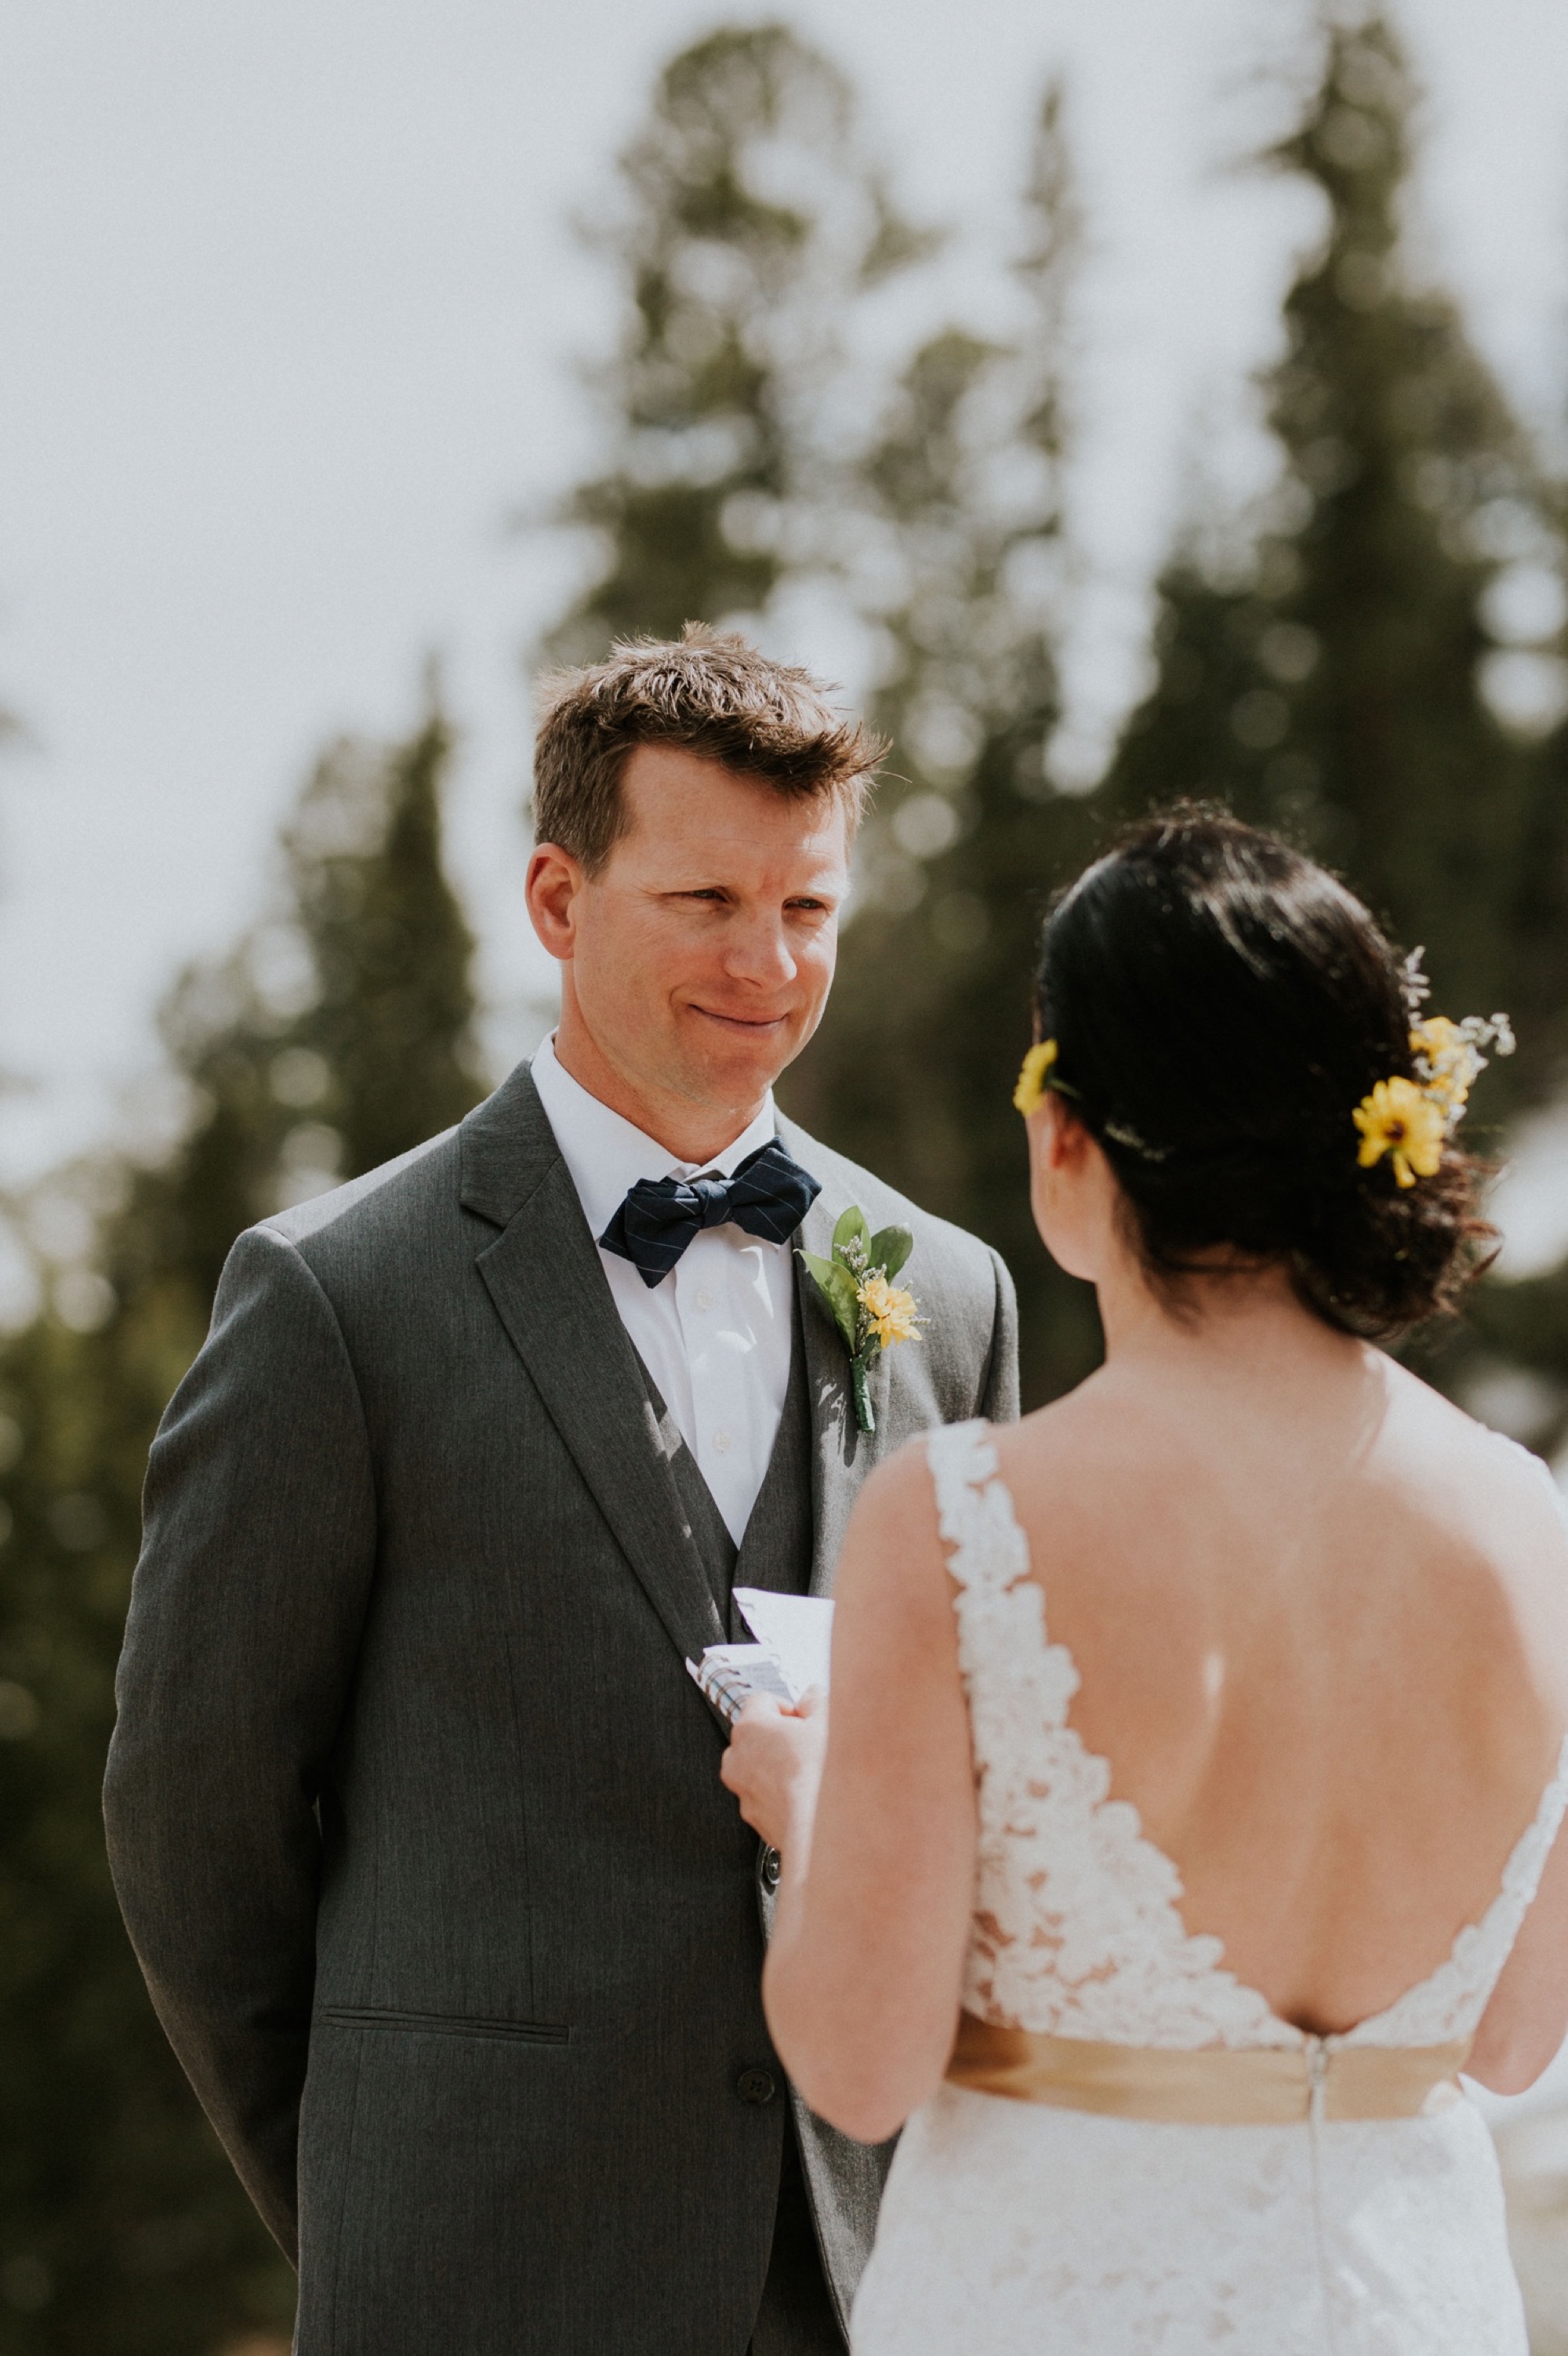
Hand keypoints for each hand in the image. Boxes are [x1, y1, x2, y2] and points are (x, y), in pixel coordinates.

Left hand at [720, 1688, 826, 1856]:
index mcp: (750, 1727)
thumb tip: (813, 1697)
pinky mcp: (754, 1817)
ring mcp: (743, 1791)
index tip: (805, 1719)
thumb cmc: (820, 1776)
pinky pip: (766, 1795)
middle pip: (757, 1735)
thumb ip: (817, 1701)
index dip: (789, 1707)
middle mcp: (737, 1758)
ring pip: (760, 1767)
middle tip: (810, 1744)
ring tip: (810, 1772)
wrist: (819, 1829)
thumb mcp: (827, 1723)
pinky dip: (782, 1793)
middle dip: (782, 1737)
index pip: (762, 1700)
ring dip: (780, 1766)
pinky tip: (806, 1795)